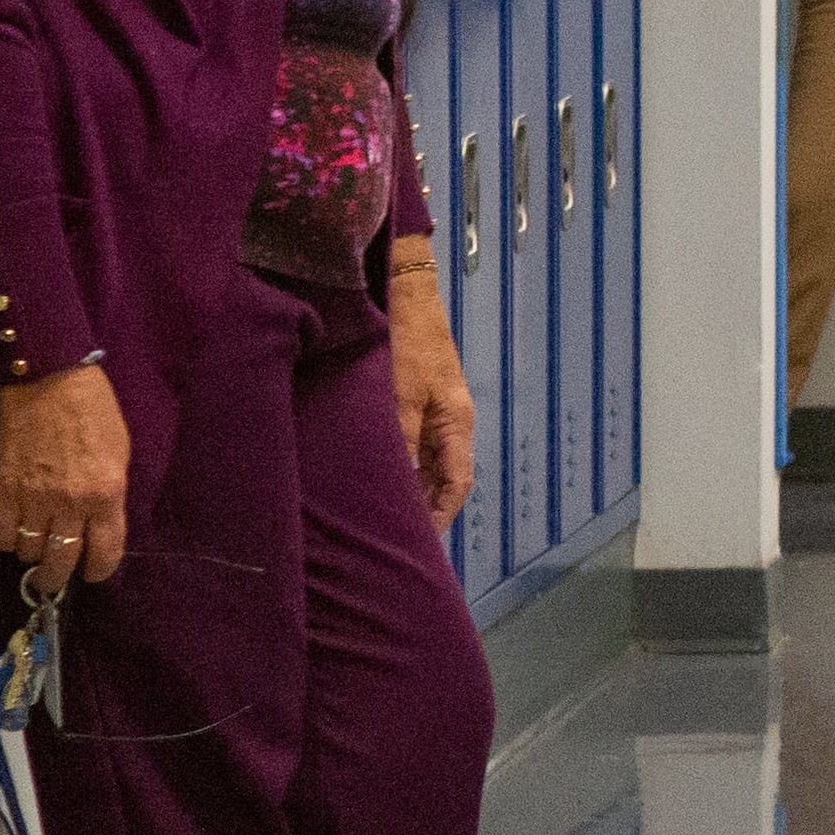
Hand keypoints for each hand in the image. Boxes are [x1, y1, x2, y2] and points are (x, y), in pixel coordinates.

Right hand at [0, 366, 130, 584]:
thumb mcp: (120, 455)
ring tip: (35, 553)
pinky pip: (3, 532)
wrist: (50, 382)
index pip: (105, 554)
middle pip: (62, 561)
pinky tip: (14, 537)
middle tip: (54, 578)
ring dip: (32, 556)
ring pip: (30, 551)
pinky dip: (7, 541)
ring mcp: (35, 498)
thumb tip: (100, 526)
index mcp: (106, 496)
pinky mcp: (5, 488)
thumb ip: (111, 496)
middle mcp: (71, 504)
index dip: (98, 570)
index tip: (93, 573)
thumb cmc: (94, 413)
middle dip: (58, 576)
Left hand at [387, 268, 479, 525]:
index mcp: (456, 424)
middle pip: (443, 476)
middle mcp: (450, 422)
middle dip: (425, 508)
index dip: (441, 515)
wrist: (406, 292)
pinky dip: (400, 464)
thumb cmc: (407, 343)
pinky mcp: (417, 397)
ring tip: (383, 514)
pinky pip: (412, 443)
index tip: (421, 543)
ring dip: (410, 486)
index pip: (457, 483)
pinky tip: (378, 474)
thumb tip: (397, 488)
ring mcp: (434, 409)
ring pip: (427, 461)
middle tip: (397, 537)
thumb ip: (401, 443)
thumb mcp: (400, 396)